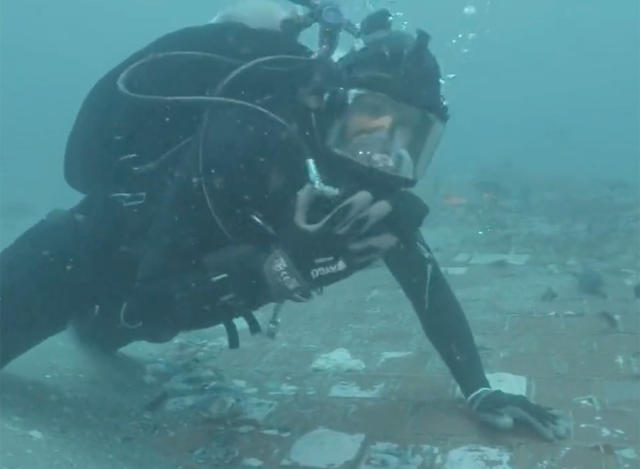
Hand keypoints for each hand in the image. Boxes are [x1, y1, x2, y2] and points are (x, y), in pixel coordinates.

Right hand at [280, 184, 398, 286]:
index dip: (357, 202)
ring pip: (368, 246)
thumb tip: (311, 185)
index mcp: (324, 229)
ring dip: (382, 238)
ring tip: (395, 233)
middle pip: (361, 226)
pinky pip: (366, 261)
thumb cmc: (292, 246)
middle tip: (388, 205)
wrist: (291, 275)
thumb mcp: (293, 222)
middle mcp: (337, 242)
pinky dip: (377, 254)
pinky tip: (388, 248)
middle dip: (375, 214)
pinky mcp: (348, 268)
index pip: (344, 213)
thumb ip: (302, 202)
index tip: (367, 194)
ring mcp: (345, 256)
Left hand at [467, 388, 570, 440]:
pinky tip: (555, 412)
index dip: (542, 427)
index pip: (532, 419)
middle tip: (563, 432)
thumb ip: (498, 419)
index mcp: (515, 407)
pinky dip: (546, 410)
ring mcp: (523, 401)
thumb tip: (510, 423)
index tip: (551, 436)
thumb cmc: (484, 406)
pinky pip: (537, 406)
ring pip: (540, 409)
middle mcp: (522, 402)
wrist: (480, 393)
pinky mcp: (522, 401)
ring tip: (563, 424)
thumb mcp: (487, 413)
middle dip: (551, 423)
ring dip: (551, 417)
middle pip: (539, 413)